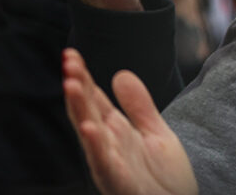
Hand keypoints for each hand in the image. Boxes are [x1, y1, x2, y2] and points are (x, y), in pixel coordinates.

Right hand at [63, 51, 197, 194]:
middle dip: (76, 87)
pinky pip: (105, 165)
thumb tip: (119, 73)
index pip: (93, 98)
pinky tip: (89, 128)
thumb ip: (139, 106)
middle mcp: (108, 146)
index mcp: (115, 131)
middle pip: (87, 111)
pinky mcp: (121, 185)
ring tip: (70, 85)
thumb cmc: (167, 181)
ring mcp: (112, 165)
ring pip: (90, 135)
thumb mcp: (156, 133)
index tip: (71, 54)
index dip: (82, 76)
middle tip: (67, 61)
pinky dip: (95, 147)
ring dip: (78, 111)